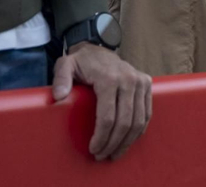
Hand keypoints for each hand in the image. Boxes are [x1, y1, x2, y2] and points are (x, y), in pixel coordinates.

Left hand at [51, 43, 152, 161]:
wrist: (99, 49)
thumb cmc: (81, 61)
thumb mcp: (65, 65)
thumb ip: (60, 79)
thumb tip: (58, 97)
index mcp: (109, 79)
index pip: (108, 117)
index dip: (102, 137)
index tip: (93, 150)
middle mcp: (129, 80)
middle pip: (125, 122)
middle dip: (113, 144)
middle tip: (102, 156)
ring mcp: (140, 82)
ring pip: (138, 121)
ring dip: (127, 141)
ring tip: (114, 153)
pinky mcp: (147, 84)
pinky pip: (147, 113)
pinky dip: (138, 131)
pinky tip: (128, 140)